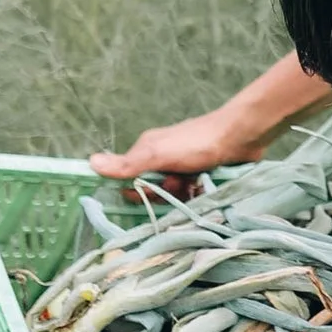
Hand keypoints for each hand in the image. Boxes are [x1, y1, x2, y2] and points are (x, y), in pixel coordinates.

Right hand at [91, 112, 248, 186]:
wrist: (241, 137)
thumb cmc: (197, 143)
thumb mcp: (158, 155)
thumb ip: (127, 164)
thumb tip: (90, 163)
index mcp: (147, 150)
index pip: (129, 180)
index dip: (137, 192)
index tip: (150, 194)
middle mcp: (162, 157)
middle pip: (152, 190)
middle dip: (164, 193)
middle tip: (179, 185)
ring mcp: (182, 166)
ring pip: (173, 193)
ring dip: (183, 194)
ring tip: (196, 184)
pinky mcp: (201, 173)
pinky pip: (191, 192)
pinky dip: (197, 193)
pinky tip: (206, 188)